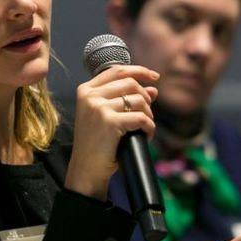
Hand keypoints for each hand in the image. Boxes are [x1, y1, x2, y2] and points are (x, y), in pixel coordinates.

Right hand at [65, 65, 158, 199]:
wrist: (86, 169)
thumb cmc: (97, 144)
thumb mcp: (107, 117)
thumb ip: (126, 99)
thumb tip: (153, 89)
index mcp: (86, 90)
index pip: (117, 70)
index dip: (139, 71)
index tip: (154, 77)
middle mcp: (90, 95)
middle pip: (130, 83)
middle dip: (145, 97)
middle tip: (148, 113)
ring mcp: (98, 107)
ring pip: (138, 100)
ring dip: (148, 114)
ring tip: (145, 127)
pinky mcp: (110, 122)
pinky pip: (141, 117)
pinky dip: (149, 127)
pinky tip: (145, 135)